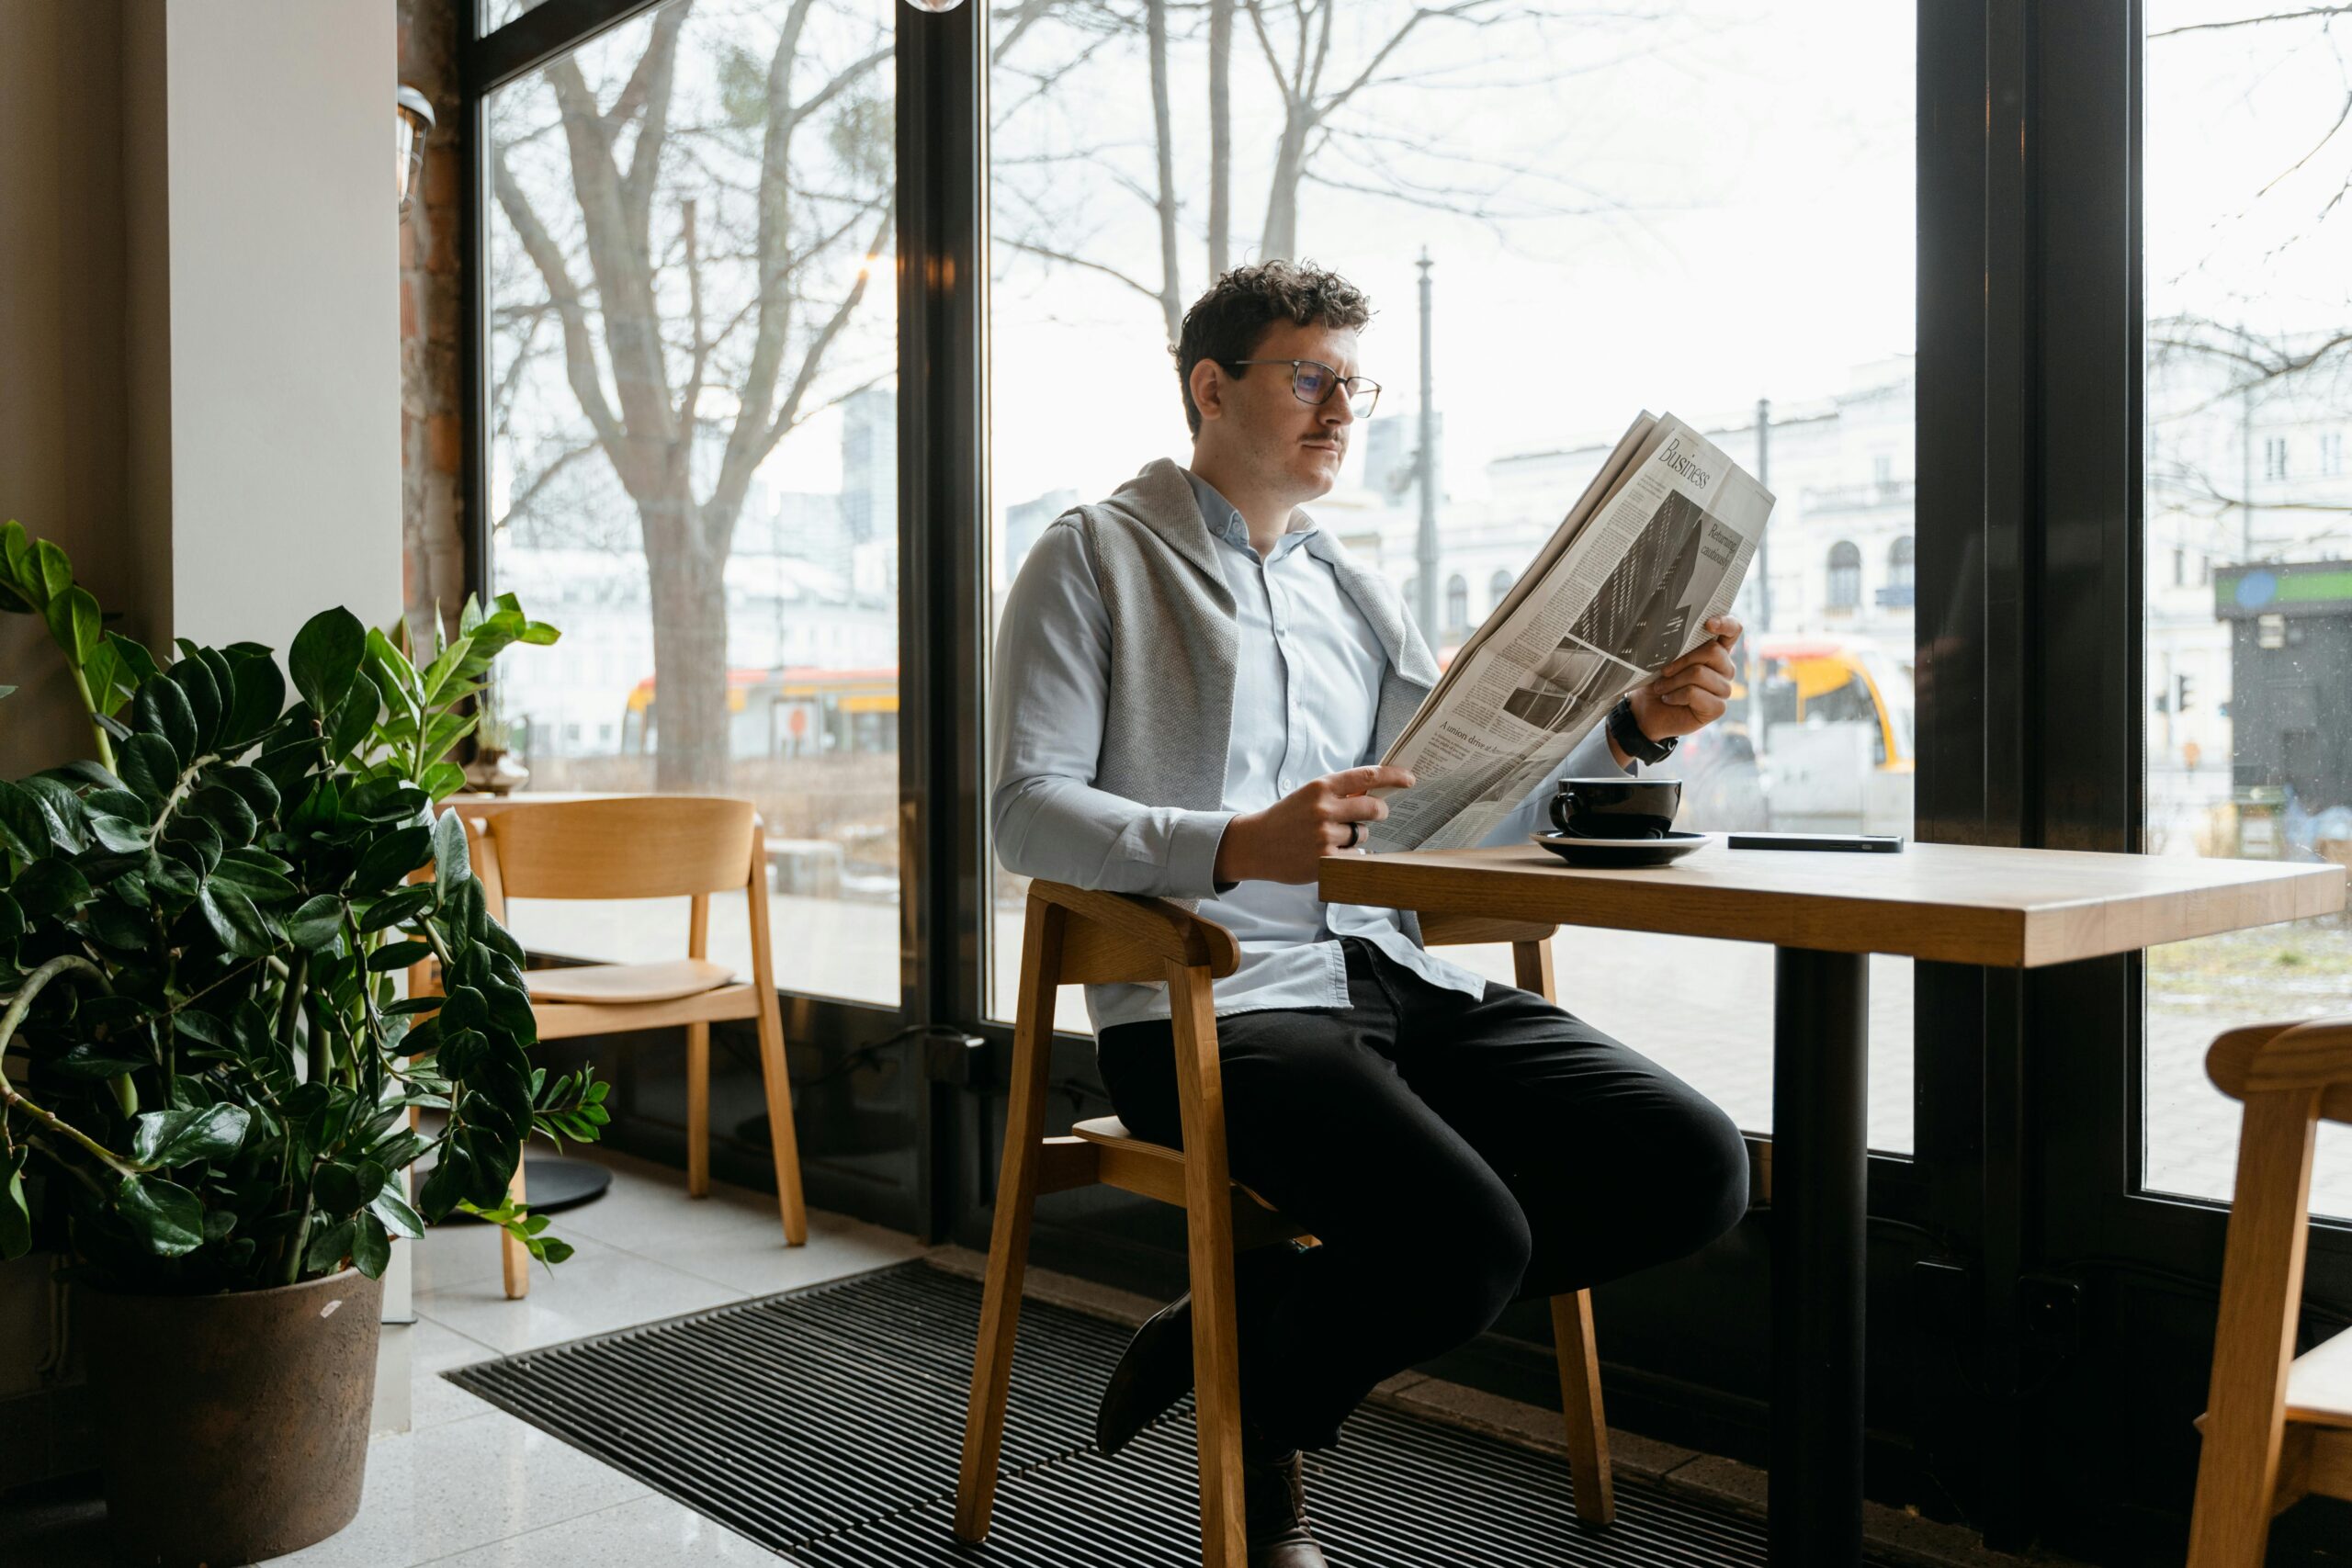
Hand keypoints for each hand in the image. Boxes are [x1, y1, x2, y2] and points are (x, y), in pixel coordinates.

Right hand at [1213, 765, 1414, 884]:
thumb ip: (1339, 792)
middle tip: (1377, 814)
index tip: (1409, 779)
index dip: (1394, 776)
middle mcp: (1324, 809)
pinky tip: (1331, 854)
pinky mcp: (1325, 861)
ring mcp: (1324, 836)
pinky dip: (1350, 856)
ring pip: (1362, 835)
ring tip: (1332, 838)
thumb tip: (1376, 792)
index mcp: (1321, 787)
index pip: (1367, 776)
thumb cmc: (1286, 818)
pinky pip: (1355, 857)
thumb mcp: (1309, 795)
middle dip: (1380, 812)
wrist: (1255, 844)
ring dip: (1356, 837)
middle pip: (1373, 808)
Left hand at [1627, 614, 1740, 743]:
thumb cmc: (1657, 680)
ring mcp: (1724, 689)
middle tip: (1663, 670)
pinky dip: (1675, 696)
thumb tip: (1673, 634)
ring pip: (1699, 673)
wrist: (1647, 711)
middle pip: (1712, 651)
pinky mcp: (1718, 708)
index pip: (1733, 630)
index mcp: (1716, 650)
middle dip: (1681, 660)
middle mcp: (1725, 668)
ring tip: (1661, 688)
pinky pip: (1695, 693)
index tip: (1708, 623)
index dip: (1726, 623)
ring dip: (1673, 681)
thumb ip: (1675, 644)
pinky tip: (1669, 699)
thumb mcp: (1663, 658)